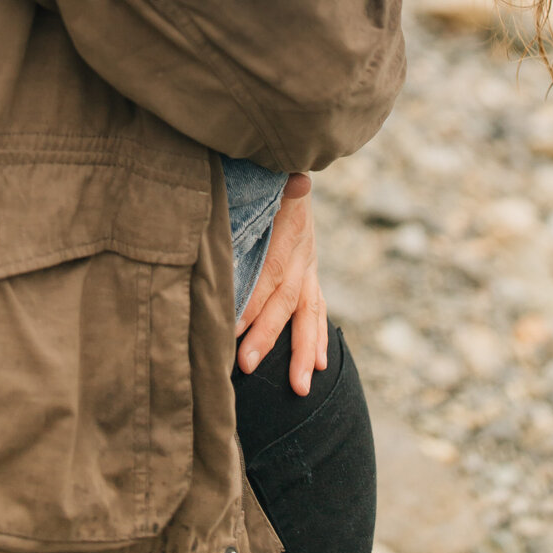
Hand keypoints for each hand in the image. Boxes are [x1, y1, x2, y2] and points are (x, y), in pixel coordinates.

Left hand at [235, 173, 328, 396]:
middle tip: (245, 364)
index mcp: (290, 228)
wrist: (289, 165)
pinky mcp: (312, 274)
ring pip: (310, 313)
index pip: (272, 271)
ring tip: (300, 387)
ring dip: (304, 351)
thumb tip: (297, 178)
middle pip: (286, 299)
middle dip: (267, 335)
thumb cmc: (264, 172)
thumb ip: (278, 182)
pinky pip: (319, 309)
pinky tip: (320, 366)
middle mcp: (305, 251)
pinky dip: (320, 338)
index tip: (232, 327)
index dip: (254, 300)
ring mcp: (311, 265)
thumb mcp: (267, 174)